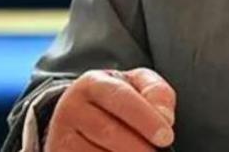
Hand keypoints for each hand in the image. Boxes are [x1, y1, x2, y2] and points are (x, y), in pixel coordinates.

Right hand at [46, 68, 176, 151]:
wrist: (80, 115)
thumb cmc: (118, 100)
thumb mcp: (137, 86)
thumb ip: (156, 93)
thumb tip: (165, 117)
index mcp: (92, 83)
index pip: (121, 99)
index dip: (146, 119)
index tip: (166, 137)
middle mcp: (71, 107)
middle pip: (109, 131)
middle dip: (139, 146)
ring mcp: (61, 134)